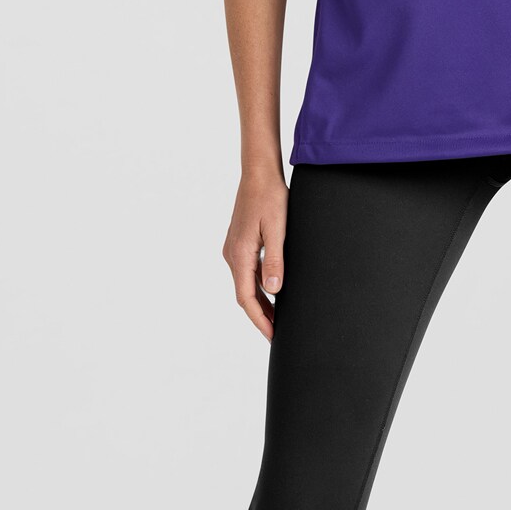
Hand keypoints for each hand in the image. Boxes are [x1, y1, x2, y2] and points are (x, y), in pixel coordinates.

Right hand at [223, 167, 288, 338]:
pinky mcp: (239, 244)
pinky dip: (258, 287)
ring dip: (260, 303)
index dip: (259, 320)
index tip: (273, 335)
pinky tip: (272, 292)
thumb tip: (273, 289)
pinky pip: (247, 273)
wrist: (259, 174)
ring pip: (245, 285)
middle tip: (277, 334)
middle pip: (244, 295)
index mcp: (240, 255)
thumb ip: (275, 260)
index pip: (247, 298)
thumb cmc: (270, 198)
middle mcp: (232, 255)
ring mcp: (233, 249)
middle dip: (260, 316)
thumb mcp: (278, 230)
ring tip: (277, 318)